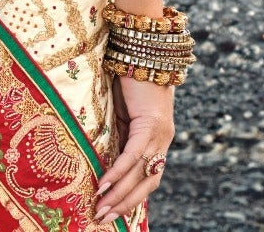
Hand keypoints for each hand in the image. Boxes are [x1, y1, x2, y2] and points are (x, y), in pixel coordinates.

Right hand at [93, 77, 174, 225]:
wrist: (143, 49)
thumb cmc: (131, 76)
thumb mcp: (122, 112)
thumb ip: (118, 133)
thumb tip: (103, 156)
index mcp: (158, 139)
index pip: (149, 177)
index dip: (133, 197)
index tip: (114, 213)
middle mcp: (163, 140)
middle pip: (148, 183)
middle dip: (125, 204)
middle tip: (102, 219)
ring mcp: (159, 133)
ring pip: (140, 174)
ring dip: (119, 195)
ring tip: (99, 208)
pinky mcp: (149, 124)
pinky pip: (132, 154)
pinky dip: (118, 172)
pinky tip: (104, 184)